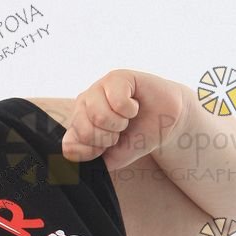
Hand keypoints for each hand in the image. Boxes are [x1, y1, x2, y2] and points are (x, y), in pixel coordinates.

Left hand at [60, 69, 185, 168]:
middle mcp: (83, 104)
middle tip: (121, 130)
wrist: (166, 122)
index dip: (93, 152)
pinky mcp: (116, 77)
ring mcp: (98, 89)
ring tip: (128, 117)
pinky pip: (117, 101)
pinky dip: (131, 110)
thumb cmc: (137, 136)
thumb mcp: (113, 156)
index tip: (109, 146)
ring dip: (120, 123)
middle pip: (84, 131)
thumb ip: (89, 159)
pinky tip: (135, 105)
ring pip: (98, 115)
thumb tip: (68, 152)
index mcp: (78, 124)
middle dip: (109, 138)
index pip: (69, 145)